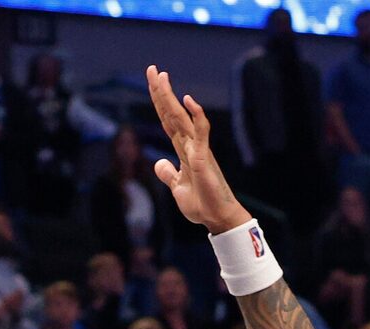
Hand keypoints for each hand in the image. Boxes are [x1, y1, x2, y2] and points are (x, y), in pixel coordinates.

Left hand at [146, 66, 247, 232]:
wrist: (216, 218)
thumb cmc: (201, 204)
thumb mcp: (177, 188)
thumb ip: (169, 174)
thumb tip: (159, 163)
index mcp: (183, 149)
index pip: (167, 120)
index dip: (159, 101)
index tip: (153, 82)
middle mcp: (190, 144)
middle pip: (171, 113)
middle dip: (161, 91)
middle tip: (152, 69)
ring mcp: (198, 148)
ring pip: (181, 117)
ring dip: (171, 97)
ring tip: (162, 76)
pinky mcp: (204, 158)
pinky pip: (201, 133)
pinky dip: (196, 116)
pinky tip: (188, 101)